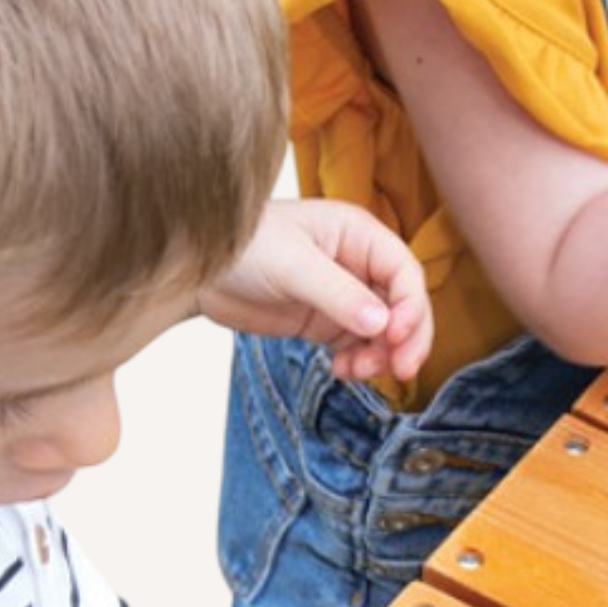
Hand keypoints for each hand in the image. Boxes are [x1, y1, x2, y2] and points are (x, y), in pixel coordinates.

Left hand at [200, 199, 432, 383]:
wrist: (197, 270)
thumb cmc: (242, 246)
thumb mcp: (292, 266)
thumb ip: (338, 295)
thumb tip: (382, 324)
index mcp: (358, 235)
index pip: (404, 273)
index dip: (410, 307)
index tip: (396, 337)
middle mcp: (358, 264)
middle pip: (403, 306)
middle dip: (406, 339)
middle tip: (400, 370)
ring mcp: (344, 296)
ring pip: (384, 332)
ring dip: (380, 356)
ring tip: (356, 372)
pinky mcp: (325, 322)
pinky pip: (358, 347)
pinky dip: (358, 363)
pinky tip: (341, 371)